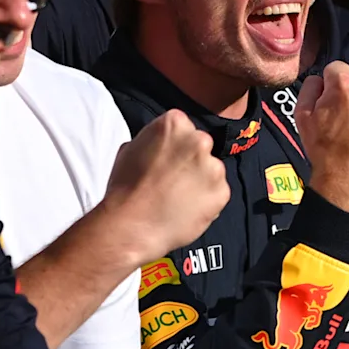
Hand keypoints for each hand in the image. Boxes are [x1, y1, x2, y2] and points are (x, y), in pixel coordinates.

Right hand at [101, 109, 233, 259]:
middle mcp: (199, 140)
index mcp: (175, 123)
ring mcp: (214, 167)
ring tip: (177, 198)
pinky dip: (206, 201)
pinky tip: (185, 209)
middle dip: (190, 160)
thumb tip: (159, 143)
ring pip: (211, 170)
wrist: (132, 225)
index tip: (167, 158)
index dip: (174, 145)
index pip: (183, 127)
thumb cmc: (125, 189)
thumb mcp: (130, 149)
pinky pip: (218, 193)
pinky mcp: (222, 192)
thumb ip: (152, 140)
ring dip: (200, 181)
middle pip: (200, 146)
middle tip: (172, 180)